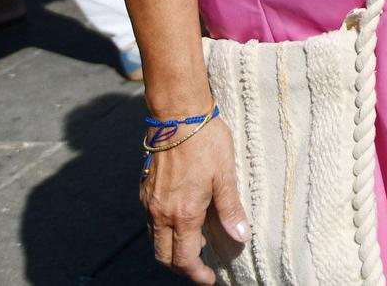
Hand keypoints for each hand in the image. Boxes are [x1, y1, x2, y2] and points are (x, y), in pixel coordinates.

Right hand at [142, 116, 247, 282]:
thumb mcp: (225, 175)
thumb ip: (231, 209)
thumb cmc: (206, 142)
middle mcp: (160, 213)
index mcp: (183, 214)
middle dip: (182, 267)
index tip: (209, 279)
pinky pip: (151, 222)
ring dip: (172, 249)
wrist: (177, 116)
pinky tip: (183, 220)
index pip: (185, 259)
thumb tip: (241, 237)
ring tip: (197, 243)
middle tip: (202, 267)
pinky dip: (165, 231)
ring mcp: (149, 202)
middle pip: (164, 256)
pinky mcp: (145, 190)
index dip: (197, 274)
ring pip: (155, 240)